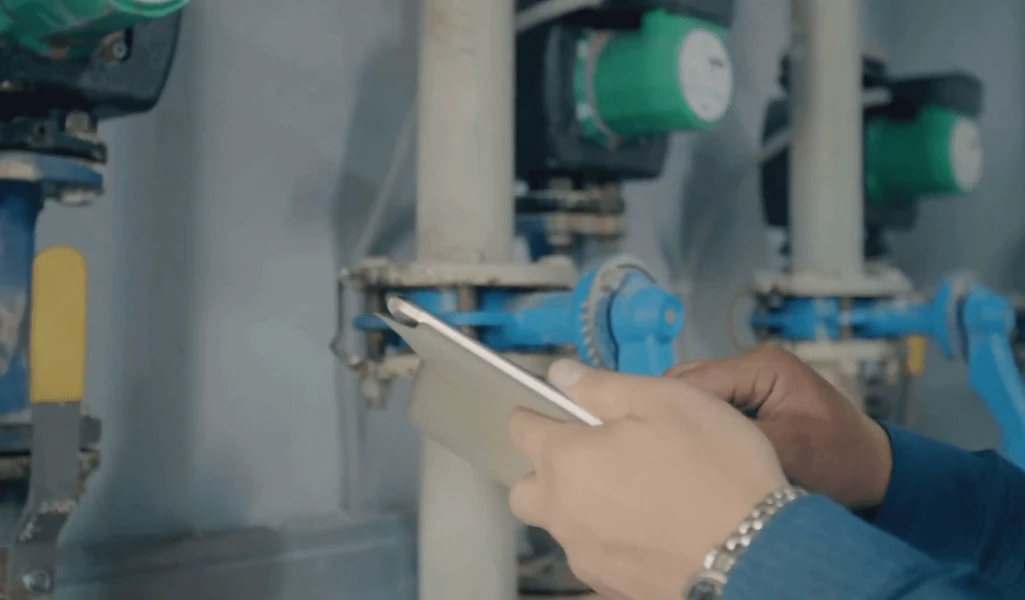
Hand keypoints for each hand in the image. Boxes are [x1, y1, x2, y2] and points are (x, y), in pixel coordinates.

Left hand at [507, 360, 786, 599]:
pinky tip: (649, 524)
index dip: (535, 413)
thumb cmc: (716, 472)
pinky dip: (609, 537)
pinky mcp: (611, 585)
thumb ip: (601, 386)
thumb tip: (562, 375)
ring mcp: (586, 554)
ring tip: (632, 489)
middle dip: (546, 469)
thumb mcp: (664, 400)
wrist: (756, 552)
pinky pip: (594, 555)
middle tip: (589, 453)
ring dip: (579, 505)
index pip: (521, 429)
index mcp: (567, 459)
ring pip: (561, 525)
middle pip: (527, 487)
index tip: (550, 411)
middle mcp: (565, 512)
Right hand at [667, 345, 892, 509]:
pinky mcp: (752, 398)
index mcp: (763, 366)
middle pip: (690, 382)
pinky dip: (702, 427)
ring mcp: (752, 380)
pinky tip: (693, 450)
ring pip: (697, 395)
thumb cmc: (838, 462)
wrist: (875, 473)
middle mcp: (753, 364)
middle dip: (673, 412)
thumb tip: (678, 433)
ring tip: (672, 452)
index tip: (646, 439)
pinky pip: (713, 407)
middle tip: (654, 449)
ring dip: (687, 421)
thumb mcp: (784, 450)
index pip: (696, 380)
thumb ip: (731, 435)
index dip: (669, 408)